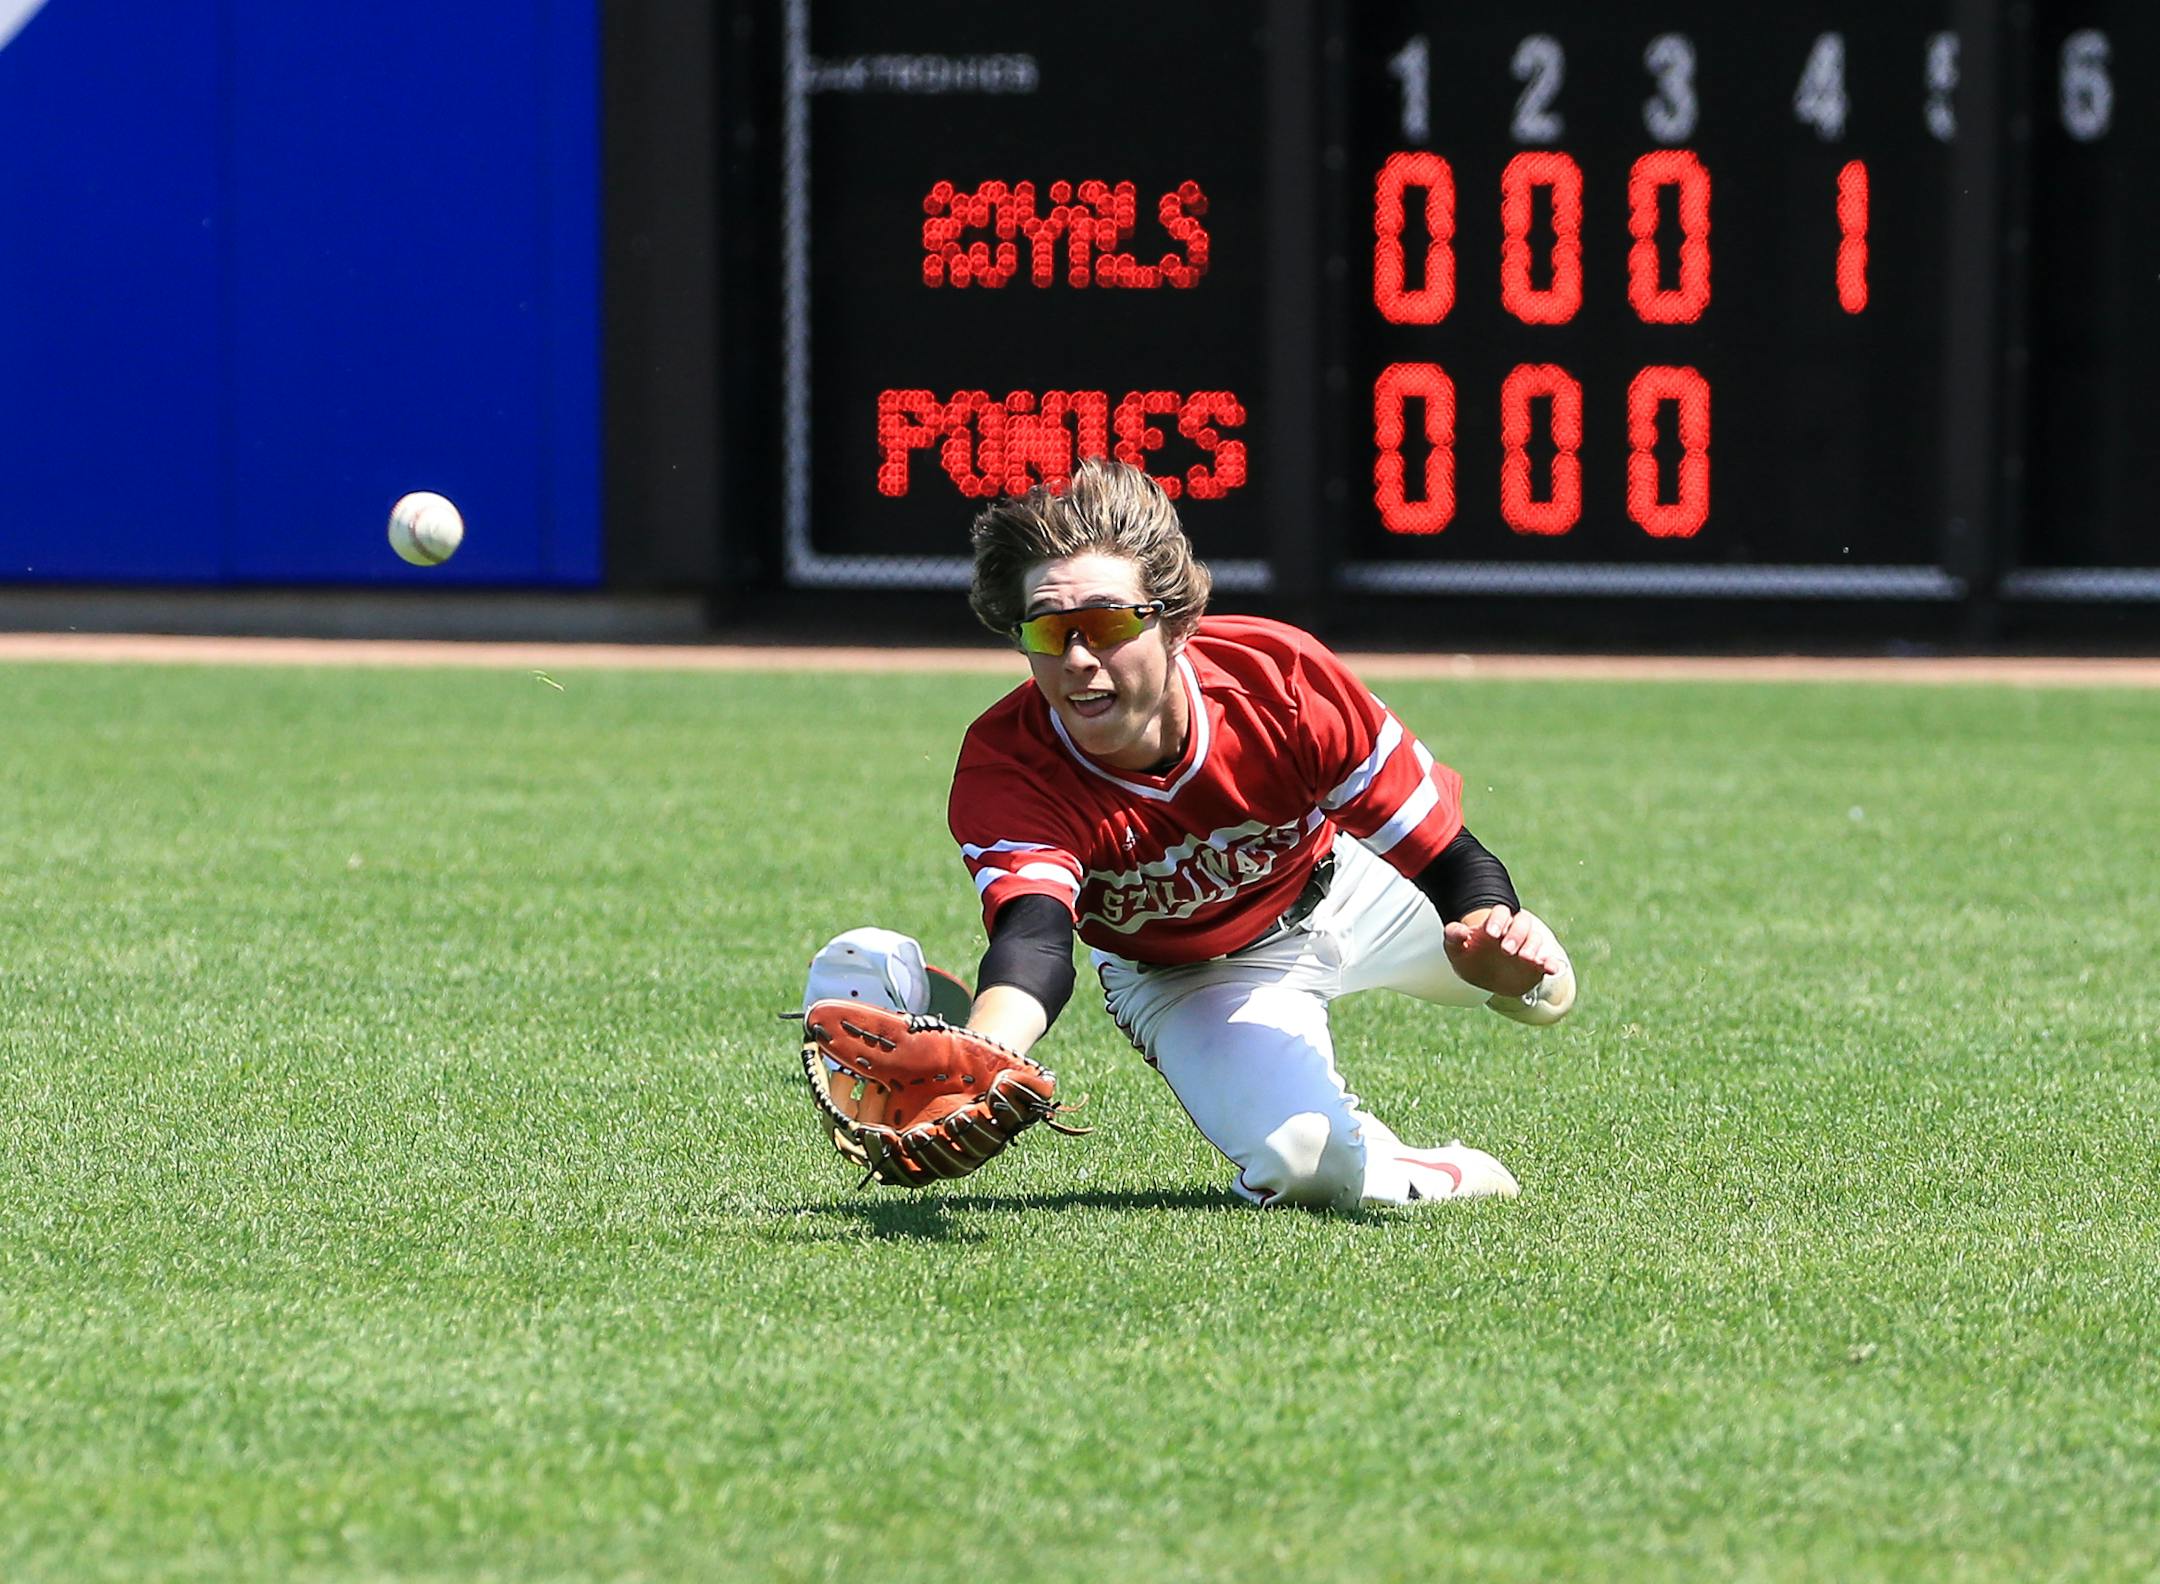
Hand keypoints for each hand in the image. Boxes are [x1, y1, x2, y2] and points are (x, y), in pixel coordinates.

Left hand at [1444, 905, 1566, 997]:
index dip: (1497, 920)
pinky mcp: (1538, 965)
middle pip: (1522, 922)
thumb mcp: (1456, 950)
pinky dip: (1552, 963)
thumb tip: (1460, 930)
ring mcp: (1527, 947)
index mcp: (1495, 923)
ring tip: (1525, 958)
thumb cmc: (1470, 959)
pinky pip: (1549, 960)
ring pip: (1536, 939)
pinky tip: (1552, 969)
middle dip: (1516, 934)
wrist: (1485, 979)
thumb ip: (1453, 936)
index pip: (1501, 912)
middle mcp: (1514, 932)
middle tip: (1506, 950)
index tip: (1490, 934)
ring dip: (1532, 947)